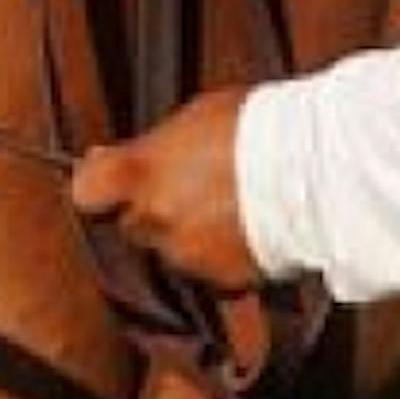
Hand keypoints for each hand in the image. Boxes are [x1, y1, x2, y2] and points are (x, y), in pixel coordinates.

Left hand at [65, 86, 264, 287]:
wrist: (314, 170)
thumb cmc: (253, 127)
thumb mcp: (192, 118)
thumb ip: (150, 149)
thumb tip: (109, 158)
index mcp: (139, 175)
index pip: (85, 193)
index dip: (96, 188)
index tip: (109, 178)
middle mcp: (155, 220)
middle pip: (131, 224)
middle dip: (151, 210)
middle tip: (187, 187)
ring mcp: (187, 255)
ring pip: (172, 250)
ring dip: (188, 233)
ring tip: (228, 204)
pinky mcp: (224, 280)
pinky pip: (211, 270)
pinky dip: (222, 254)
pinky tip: (248, 227)